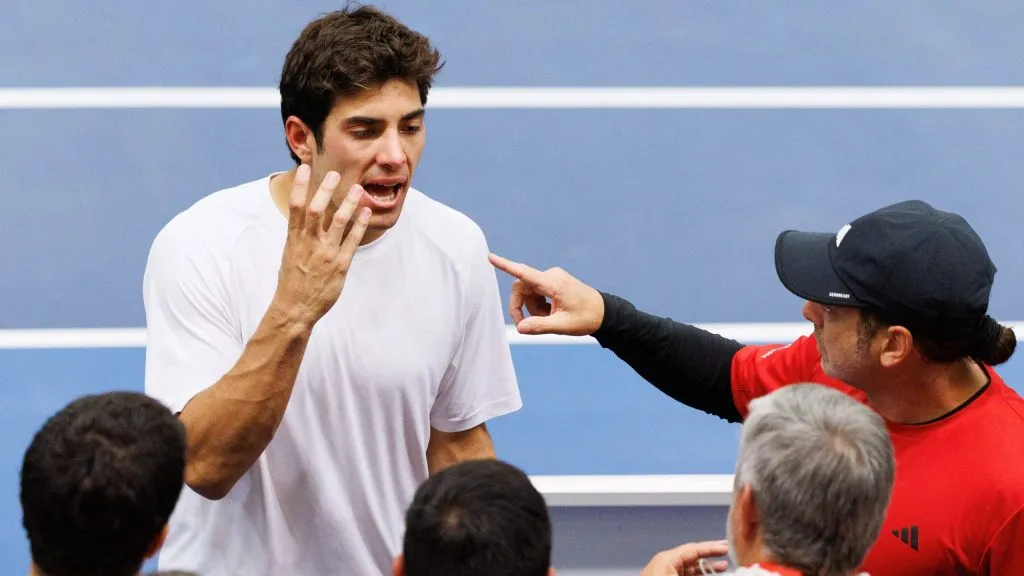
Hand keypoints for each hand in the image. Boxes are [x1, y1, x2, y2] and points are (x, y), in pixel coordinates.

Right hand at [273, 165, 370, 325]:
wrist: (295, 308)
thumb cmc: (292, 281)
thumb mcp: (289, 254)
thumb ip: (298, 236)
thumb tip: (301, 220)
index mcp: (294, 239)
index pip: (295, 206)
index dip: (299, 186)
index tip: (304, 169)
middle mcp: (309, 243)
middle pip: (316, 209)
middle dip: (325, 189)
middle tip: (334, 174)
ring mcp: (325, 254)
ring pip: (338, 222)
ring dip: (349, 203)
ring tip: (358, 189)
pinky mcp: (340, 265)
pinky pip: (352, 240)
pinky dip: (360, 225)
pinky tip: (366, 212)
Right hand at [487, 253, 604, 335]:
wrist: (604, 313)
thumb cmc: (586, 318)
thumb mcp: (562, 326)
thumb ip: (540, 326)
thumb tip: (520, 328)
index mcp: (553, 283)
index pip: (523, 273)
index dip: (505, 265)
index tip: (490, 257)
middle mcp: (550, 276)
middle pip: (521, 288)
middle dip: (520, 307)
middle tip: (527, 326)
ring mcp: (552, 278)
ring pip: (528, 293)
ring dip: (532, 309)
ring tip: (549, 319)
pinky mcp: (553, 283)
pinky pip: (536, 293)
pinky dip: (538, 306)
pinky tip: (551, 314)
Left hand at [641, 541, 729, 575]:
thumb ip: (701, 575)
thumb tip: (721, 571)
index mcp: (667, 559)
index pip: (694, 548)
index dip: (712, 548)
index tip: (726, 547)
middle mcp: (664, 564)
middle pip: (692, 556)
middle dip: (711, 556)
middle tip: (726, 553)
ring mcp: (664, 573)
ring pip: (690, 568)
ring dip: (706, 568)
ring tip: (722, 567)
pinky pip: (684, 575)